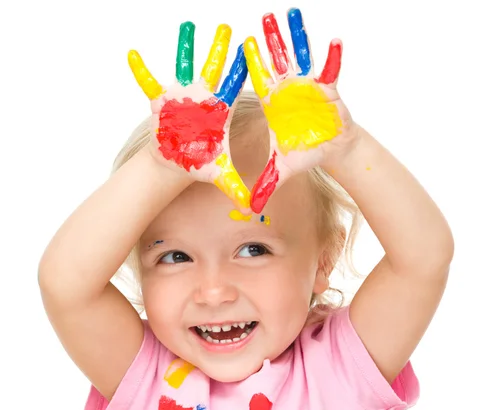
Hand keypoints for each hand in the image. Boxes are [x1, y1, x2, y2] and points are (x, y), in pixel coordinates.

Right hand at [128, 22, 250, 213]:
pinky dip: (141, 71)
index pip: (233, 87)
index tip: (249, 49)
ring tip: (187, 25)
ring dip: (185, 48)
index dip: (241, 70)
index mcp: (219, 111)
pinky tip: (132, 54)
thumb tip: (252, 208)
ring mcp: (182, 98)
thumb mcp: (219, 175)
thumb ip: (237, 188)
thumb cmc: (199, 164)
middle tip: (225, 26)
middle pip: (212, 70)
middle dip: (218, 49)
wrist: (176, 163)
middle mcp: (202, 99)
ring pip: (183, 68)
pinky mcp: (161, 102)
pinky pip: (149, 83)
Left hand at [244, 8, 356, 212]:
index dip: (253, 63)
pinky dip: (333, 58)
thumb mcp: (282, 170)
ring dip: (297, 36)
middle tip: (264, 16)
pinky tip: (334, 42)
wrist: (331, 152)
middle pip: (278, 60)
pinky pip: (331, 70)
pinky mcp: (329, 89)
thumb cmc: (306, 154)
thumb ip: (264, 184)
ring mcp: (309, 87)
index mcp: (274, 104)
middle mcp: (289, 90)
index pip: (260, 80)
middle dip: (272, 39)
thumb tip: (249, 208)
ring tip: (292, 13)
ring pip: (302, 57)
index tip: (242, 43)